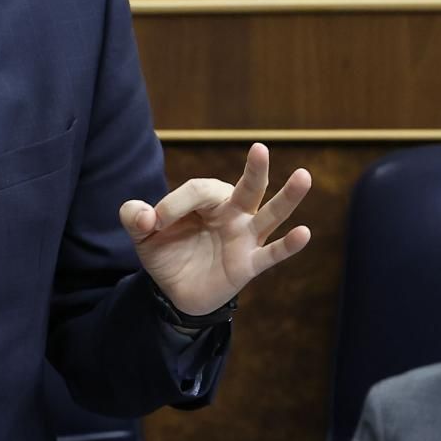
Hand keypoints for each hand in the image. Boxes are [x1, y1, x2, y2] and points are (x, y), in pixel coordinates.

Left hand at [119, 143, 310, 315]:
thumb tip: (146, 216)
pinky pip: (272, 253)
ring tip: (304, 176)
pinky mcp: (249, 264)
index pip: (198, 191)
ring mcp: (244, 237)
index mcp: (208, 199)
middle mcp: (232, 212)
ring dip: (287, 197)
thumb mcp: (142, 234)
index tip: (153, 223)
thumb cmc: (167, 252)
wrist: (175, 291)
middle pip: (248, 187)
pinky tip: (304, 233)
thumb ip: (135, 217)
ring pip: (270, 214)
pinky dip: (288, 245)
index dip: (174, 204)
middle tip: (260, 148)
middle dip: (255, 169)